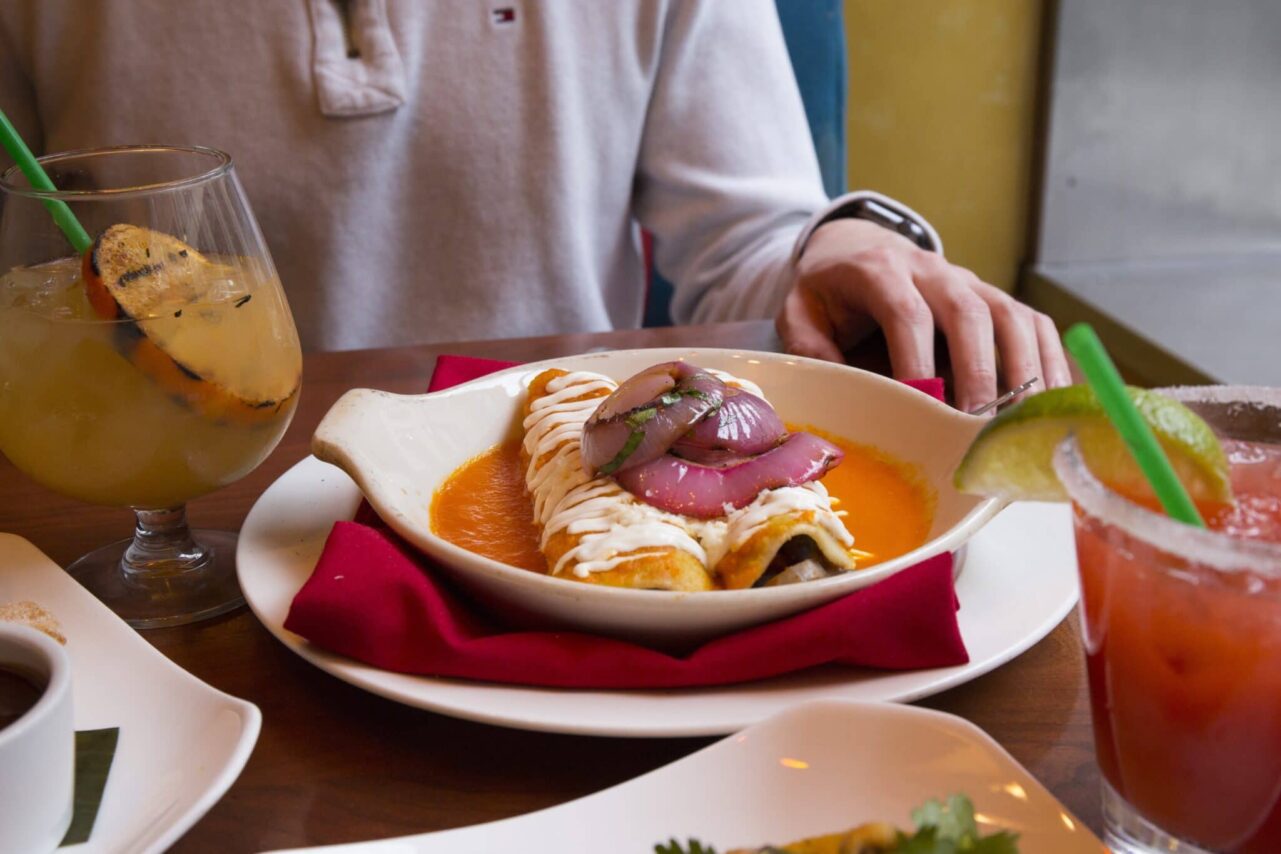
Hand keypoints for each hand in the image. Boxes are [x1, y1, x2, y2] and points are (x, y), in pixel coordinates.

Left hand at [776, 218, 1071, 412]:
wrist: (857, 248)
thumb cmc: (829, 292)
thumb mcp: (800, 311)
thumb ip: (809, 345)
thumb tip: (836, 384)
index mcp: (880, 271)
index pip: (907, 312)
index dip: (917, 359)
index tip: (923, 406)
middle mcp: (933, 271)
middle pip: (968, 313)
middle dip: (978, 371)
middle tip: (979, 424)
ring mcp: (970, 282)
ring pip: (1010, 316)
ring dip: (1023, 368)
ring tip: (1024, 421)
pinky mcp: (994, 298)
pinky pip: (1032, 323)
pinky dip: (1047, 360)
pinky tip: (1050, 402)